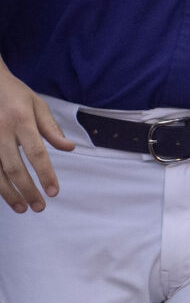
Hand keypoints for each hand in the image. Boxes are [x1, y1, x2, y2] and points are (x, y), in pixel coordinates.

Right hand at [0, 66, 74, 211]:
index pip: (36, 152)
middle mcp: (1, 131)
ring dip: (8, 194)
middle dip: (27, 190)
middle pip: (14, 168)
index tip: (54, 192)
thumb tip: (70, 148)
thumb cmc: (15, 95)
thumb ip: (51, 128)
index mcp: (21, 120)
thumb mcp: (37, 105)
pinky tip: (5, 196)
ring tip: (22, 208)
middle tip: (40, 207)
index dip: (45, 174)